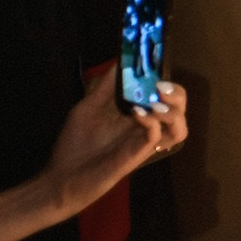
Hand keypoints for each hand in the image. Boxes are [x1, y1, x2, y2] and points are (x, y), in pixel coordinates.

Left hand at [43, 70, 185, 215]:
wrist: (60, 179)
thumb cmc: (74, 145)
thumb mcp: (87, 108)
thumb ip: (105, 87)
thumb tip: (119, 61)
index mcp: (138, 116)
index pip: (165, 97)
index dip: (167, 82)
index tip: (156, 67)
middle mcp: (146, 129)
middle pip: (179, 109)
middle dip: (177, 93)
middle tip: (160, 86)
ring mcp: (143, 143)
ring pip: (178, 127)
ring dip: (173, 110)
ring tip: (156, 101)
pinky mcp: (136, 156)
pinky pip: (155, 137)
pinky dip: (151, 122)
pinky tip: (136, 114)